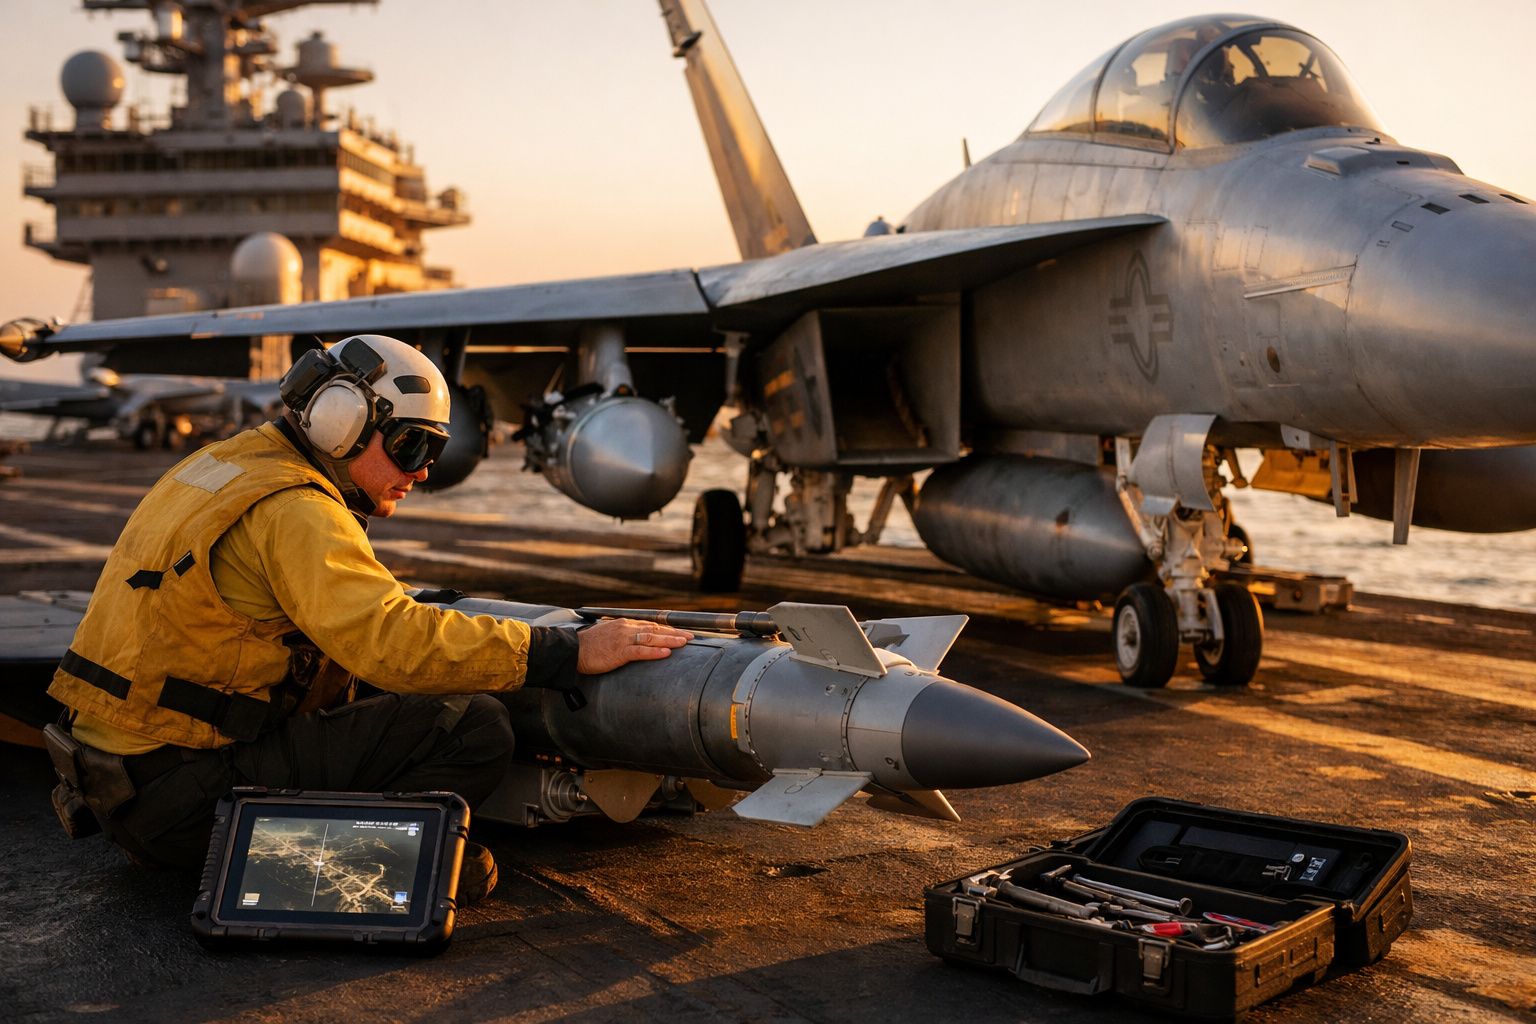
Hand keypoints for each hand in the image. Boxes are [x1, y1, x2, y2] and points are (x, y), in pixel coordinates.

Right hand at [577, 617, 693, 673]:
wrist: (572, 650)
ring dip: (670, 640)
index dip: (667, 629)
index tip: (680, 632)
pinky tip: (666, 653)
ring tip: (684, 642)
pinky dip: (655, 652)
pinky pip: (640, 651)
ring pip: (652, 638)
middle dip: (675, 633)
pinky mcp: (619, 652)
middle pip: (655, 629)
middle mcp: (626, 628)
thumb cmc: (588, 646)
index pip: (650, 625)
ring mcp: (623, 639)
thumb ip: (621, 634)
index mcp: (624, 624)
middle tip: (691, 636)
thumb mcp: (607, 634)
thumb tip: (632, 639)